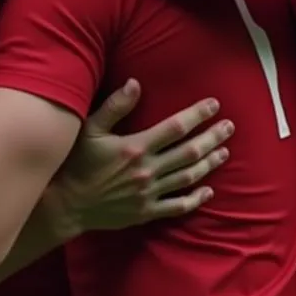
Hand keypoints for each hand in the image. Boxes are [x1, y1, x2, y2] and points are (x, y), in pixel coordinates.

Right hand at [53, 80, 233, 233]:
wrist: (65, 203)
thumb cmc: (75, 162)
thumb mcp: (89, 129)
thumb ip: (114, 106)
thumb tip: (135, 83)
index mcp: (135, 147)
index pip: (175, 128)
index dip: (197, 115)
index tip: (214, 105)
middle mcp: (147, 170)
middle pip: (189, 152)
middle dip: (211, 138)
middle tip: (229, 127)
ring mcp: (149, 193)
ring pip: (188, 177)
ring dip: (209, 164)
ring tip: (224, 151)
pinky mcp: (146, 211)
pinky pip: (177, 206)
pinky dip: (195, 198)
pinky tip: (208, 191)